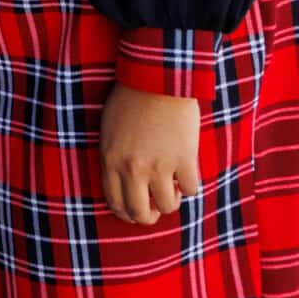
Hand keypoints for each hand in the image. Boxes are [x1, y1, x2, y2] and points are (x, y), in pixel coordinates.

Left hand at [99, 83, 200, 225]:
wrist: (156, 80)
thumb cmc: (130, 99)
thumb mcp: (108, 130)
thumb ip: (113, 157)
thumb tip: (124, 182)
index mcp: (110, 160)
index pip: (115, 202)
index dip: (126, 213)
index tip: (135, 212)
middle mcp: (132, 169)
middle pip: (140, 213)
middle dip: (148, 217)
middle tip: (155, 208)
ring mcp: (159, 166)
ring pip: (167, 206)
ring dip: (170, 200)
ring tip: (171, 186)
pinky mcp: (184, 160)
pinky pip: (190, 190)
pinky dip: (189, 186)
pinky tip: (186, 173)